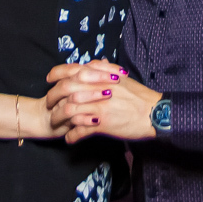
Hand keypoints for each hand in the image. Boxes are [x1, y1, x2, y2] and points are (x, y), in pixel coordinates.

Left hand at [44, 61, 160, 142]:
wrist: (154, 113)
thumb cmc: (140, 96)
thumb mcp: (122, 78)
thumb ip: (106, 69)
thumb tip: (96, 62)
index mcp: (100, 76)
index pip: (70, 70)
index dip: (56, 74)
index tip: (49, 80)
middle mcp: (96, 89)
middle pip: (65, 90)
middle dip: (53, 97)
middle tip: (48, 104)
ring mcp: (98, 107)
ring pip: (69, 111)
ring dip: (59, 118)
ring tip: (56, 124)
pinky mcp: (102, 124)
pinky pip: (80, 130)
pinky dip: (72, 135)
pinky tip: (69, 139)